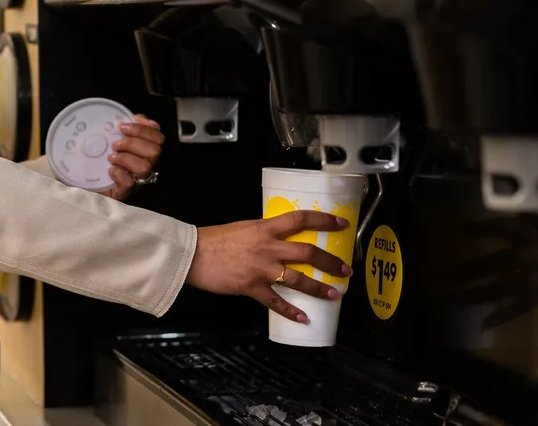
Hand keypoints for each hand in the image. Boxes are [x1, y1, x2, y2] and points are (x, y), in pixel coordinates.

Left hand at [101, 115, 164, 200]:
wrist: (82, 176)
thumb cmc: (99, 155)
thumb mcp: (113, 134)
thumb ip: (130, 122)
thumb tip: (146, 120)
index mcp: (144, 150)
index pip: (158, 138)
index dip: (143, 130)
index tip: (123, 127)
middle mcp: (143, 164)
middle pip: (155, 152)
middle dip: (133, 143)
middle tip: (115, 144)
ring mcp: (135, 180)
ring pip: (145, 168)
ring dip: (126, 158)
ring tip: (111, 157)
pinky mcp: (123, 192)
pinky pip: (129, 184)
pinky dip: (119, 174)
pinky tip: (109, 170)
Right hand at [185, 211, 351, 322]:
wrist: (192, 255)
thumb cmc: (214, 239)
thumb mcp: (243, 227)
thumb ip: (264, 233)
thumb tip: (280, 238)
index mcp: (265, 228)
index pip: (301, 219)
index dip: (324, 220)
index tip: (341, 223)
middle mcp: (268, 247)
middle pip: (307, 252)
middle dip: (330, 262)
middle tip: (345, 269)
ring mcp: (261, 269)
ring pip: (298, 279)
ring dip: (319, 289)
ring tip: (335, 295)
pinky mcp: (252, 288)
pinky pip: (276, 302)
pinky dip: (292, 311)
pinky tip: (304, 318)